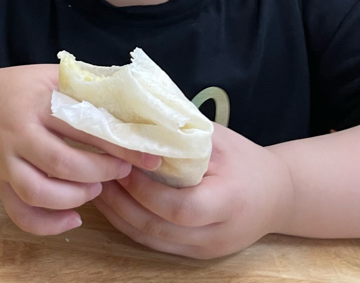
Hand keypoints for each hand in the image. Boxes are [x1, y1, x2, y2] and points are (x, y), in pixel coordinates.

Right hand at [0, 65, 162, 235]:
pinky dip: (49, 225)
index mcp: (33, 104)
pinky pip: (20, 214)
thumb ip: (86, 87)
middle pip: (61, 163)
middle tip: (122, 171)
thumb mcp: (50, 76)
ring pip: (38, 193)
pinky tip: (74, 218)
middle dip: (100, 172)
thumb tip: (136, 104)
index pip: (82, 127)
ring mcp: (2, 162)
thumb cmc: (18, 89)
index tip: (148, 157)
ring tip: (94, 189)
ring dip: (75, 197)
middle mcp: (14, 134)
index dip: (119, 145)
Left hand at [94, 124, 293, 258]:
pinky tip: (109, 202)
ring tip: (93, 185)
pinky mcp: (193, 253)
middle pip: (158, 228)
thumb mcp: (217, 140)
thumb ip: (179, 135)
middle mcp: (217, 234)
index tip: (121, 165)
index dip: (145, 190)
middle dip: (120, 202)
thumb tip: (132, 117)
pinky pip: (152, 243)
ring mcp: (205, 249)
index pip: (180, 208)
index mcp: (229, 203)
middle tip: (95, 173)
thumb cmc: (245, 160)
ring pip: (149, 240)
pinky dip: (127, 223)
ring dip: (116, 214)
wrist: (278, 196)